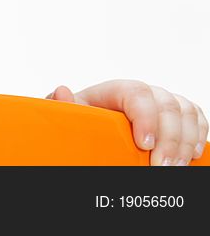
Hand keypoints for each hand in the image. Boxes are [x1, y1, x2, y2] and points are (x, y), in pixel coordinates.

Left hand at [46, 80, 207, 164]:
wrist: (96, 129)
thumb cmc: (86, 121)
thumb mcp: (72, 115)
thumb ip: (64, 106)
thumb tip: (62, 92)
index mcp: (115, 90)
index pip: (137, 93)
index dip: (145, 116)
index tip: (144, 144)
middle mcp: (144, 94)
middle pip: (166, 105)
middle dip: (169, 138)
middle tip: (162, 167)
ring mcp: (162, 103)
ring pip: (185, 112)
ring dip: (185, 141)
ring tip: (175, 167)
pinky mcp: (177, 117)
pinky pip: (195, 118)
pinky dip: (197, 135)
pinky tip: (191, 156)